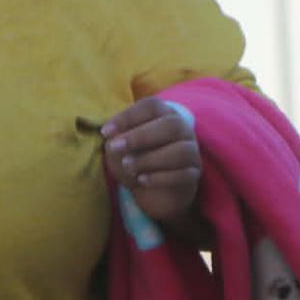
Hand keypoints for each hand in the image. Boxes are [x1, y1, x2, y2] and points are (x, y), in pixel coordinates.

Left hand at [102, 98, 202, 224]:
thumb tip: (113, 137)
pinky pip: (183, 174)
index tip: (105, 132)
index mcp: (164, 115)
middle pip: (171, 125)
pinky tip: (142, 181)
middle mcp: (182, 130)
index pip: (152, 106)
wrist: (153, 193)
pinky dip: (160, 178)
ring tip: (128, 167)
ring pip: (181, 151)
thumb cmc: (136, 162)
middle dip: (141, 136)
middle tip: (115, 147)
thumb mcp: (119, 151)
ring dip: (150, 159)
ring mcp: (192, 152)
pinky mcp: (193, 175)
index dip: (129, 116)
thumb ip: (116, 141)